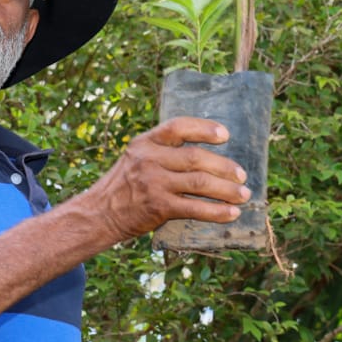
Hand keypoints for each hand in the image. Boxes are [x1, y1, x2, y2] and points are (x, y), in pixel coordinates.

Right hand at [88, 116, 250, 239]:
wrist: (98, 214)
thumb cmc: (125, 185)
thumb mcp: (137, 157)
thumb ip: (163, 151)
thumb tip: (207, 152)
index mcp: (145, 142)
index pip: (178, 126)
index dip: (204, 128)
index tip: (225, 135)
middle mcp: (149, 159)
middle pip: (196, 158)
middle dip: (224, 167)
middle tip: (242, 175)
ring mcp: (154, 183)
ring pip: (200, 182)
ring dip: (227, 190)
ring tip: (244, 195)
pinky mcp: (158, 207)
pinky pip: (196, 208)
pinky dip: (217, 211)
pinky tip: (232, 214)